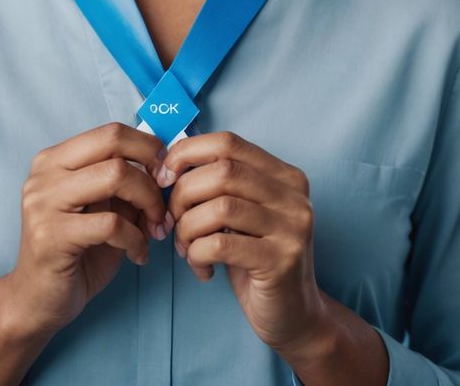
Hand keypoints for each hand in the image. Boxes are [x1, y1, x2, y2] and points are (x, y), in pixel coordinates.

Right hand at [11, 121, 168, 333]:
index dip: (147, 146)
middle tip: (164, 198)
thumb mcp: (102, 209)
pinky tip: (138, 254)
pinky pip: (111, 223)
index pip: (110, 132)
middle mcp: (44, 174)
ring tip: (155, 228)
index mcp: (55, 159)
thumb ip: (123, 185)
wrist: (36, 301)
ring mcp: (43, 203)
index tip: (165, 171)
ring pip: (115, 176)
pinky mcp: (50, 236)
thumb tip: (164, 165)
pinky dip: (136, 239)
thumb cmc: (76, 253)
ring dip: (148, 203)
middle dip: (151, 170)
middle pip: (113, 145)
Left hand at [157, 131, 330, 357]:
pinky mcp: (281, 261)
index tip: (164, 177)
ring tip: (185, 248)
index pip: (228, 143)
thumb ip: (219, 186)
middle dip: (182, 195)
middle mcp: (293, 195)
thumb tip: (167, 165)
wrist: (295, 315)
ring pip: (219, 208)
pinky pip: (221, 245)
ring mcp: (292, 227)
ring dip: (187, 228)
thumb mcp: (243, 214)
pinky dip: (197, 254)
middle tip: (171, 221)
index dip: (188, 153)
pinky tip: (202, 268)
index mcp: (284, 175)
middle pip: (221, 172)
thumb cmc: (256, 259)